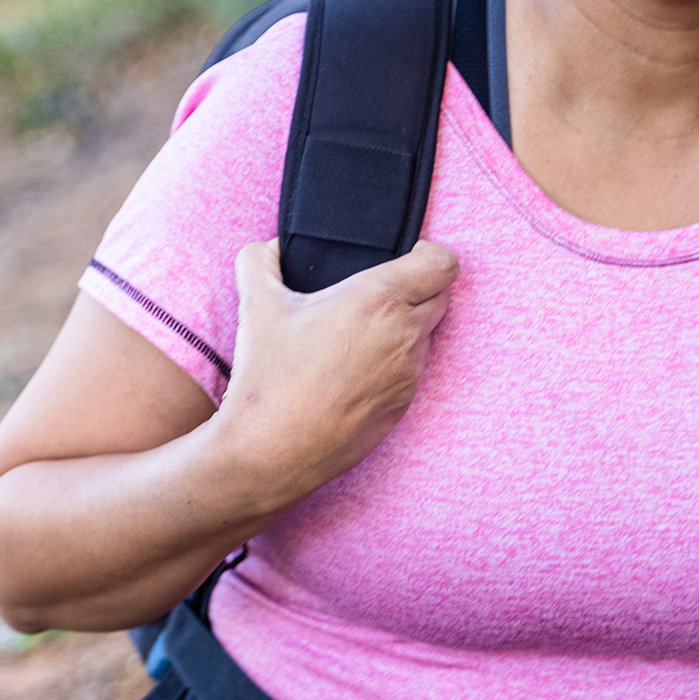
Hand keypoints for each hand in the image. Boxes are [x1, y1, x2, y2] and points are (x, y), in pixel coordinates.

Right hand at [214, 237, 459, 514]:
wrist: (270, 452)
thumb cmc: (268, 378)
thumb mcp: (256, 305)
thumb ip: (260, 260)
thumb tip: (271, 247)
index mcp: (379, 300)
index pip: (443, 263)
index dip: (429, 254)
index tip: (407, 256)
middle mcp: (404, 335)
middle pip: (441, 296)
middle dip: (419, 288)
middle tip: (379, 292)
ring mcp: (408, 374)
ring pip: (427, 334)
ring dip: (407, 326)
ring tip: (362, 332)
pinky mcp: (403, 406)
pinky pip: (413, 370)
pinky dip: (395, 362)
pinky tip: (357, 368)